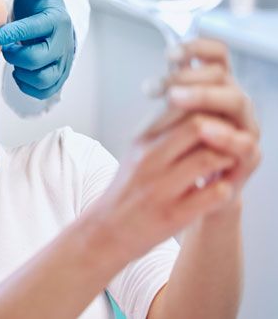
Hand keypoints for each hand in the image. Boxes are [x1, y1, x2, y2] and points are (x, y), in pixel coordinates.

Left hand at [0, 0, 75, 99]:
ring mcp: (62, 63)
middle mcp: (62, 44)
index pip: (35, 29)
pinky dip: (29, 85)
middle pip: (37, 58)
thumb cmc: (40, 7)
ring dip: (23, 72)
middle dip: (16, 55)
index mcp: (55, 21)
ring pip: (43, 78)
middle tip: (7, 48)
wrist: (54, 25)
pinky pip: (44, 90)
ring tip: (15, 59)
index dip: (15, 33)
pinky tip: (20, 72)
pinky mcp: (58, 77)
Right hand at [87, 39, 260, 260]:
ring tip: (226, 165)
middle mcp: (148, 159)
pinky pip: (214, 194)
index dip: (207, 108)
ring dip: (228, 159)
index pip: (180, 105)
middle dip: (223, 130)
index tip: (217, 119)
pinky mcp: (174, 214)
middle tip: (230, 140)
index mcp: (141, 140)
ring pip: (209, 157)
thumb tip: (195, 105)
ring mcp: (161, 187)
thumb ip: (164, 129)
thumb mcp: (137, 151)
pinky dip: (225, 189)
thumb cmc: (129, 188)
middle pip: (198, 125)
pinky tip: (220, 189)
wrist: (106, 230)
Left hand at [145, 38, 260, 209]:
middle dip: (189, 76)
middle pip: (221, 75)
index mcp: (216, 86)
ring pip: (236, 101)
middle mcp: (233, 101)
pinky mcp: (249, 156)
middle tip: (162, 86)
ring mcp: (244, 127)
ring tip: (176, 99)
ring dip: (204, 96)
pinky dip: (225, 135)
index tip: (169, 54)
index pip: (216, 55)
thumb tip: (155, 78)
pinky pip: (246, 141)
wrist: (191, 190)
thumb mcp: (169, 117)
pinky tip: (205, 130)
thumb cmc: (179, 148)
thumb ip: (169, 94)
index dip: (197, 47)